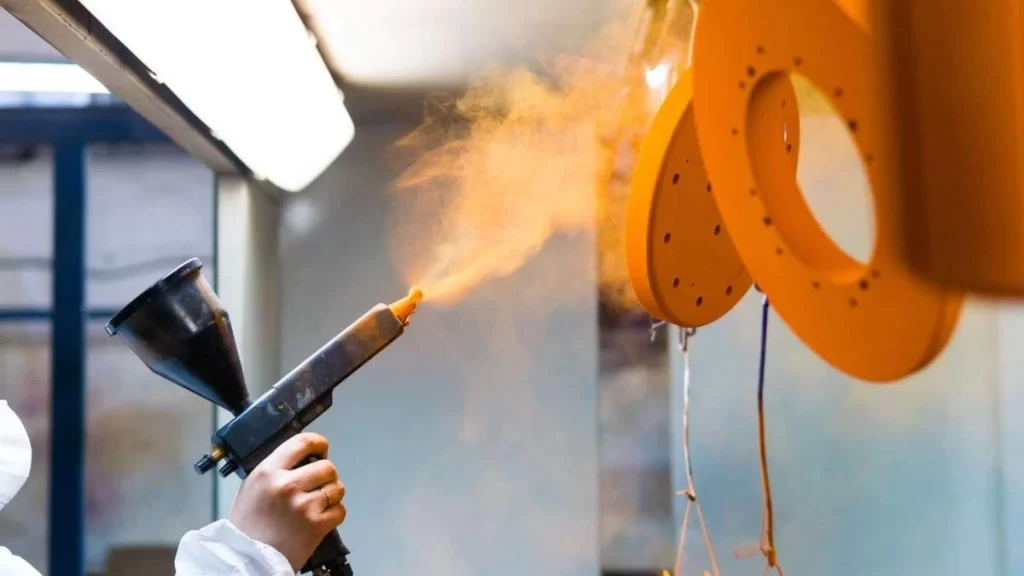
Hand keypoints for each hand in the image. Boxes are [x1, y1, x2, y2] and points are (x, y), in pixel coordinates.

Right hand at [228, 433, 346, 570]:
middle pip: (327, 466)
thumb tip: (301, 458)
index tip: (322, 448)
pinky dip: (334, 514)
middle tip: (317, 485)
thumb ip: (276, 469)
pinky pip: (340, 510)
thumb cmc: (248, 526)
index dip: (318, 443)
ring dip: (331, 495)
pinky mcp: (316, 525)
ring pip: (337, 488)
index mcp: (268, 472)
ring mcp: (303, 505)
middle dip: (326, 476)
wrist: (247, 559)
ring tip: (316, 504)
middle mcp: (286, 485)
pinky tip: (319, 518)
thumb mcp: (253, 486)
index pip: (302, 442)